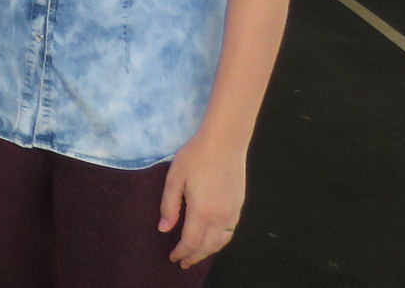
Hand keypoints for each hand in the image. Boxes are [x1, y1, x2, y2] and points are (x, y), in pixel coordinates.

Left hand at [159, 132, 246, 268]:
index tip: (173, 257)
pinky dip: (220, 241)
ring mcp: (233, 212)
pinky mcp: (239, 205)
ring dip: (208, 252)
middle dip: (194, 257)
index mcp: (202, 212)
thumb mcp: (174, 178)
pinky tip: (212, 239)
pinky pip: (230, 232)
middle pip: (208, 247)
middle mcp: (220, 217)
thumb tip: (164, 228)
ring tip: (196, 255)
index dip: (181, 252)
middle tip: (183, 263)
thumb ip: (169, 206)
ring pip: (221, 242)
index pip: (191, 242)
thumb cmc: (195, 157)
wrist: (225, 142)